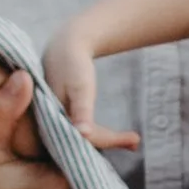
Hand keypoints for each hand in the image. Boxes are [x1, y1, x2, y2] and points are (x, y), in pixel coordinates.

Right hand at [40, 13, 139, 154]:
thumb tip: (83, 134)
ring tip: (134, 141)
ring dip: (108, 139)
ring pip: (85, 136)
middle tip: (136, 143)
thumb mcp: (80, 86)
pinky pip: (83, 129)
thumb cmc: (72, 63)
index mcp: (53, 119)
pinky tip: (120, 136)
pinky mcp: (63, 117)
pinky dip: (100, 132)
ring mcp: (57, 122)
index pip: (83, 138)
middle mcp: (52, 125)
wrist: (63, 45)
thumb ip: (81, 111)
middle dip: (111, 142)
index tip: (135, 142)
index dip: (108, 141)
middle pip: (84, 141)